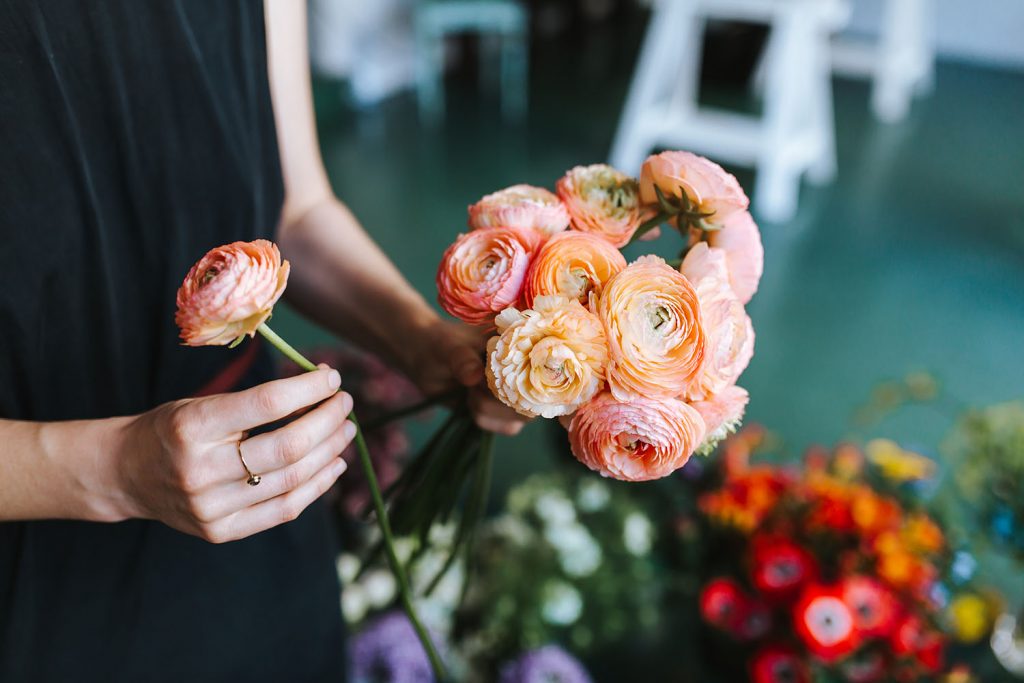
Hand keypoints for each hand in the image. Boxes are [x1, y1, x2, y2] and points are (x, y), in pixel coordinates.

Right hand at [115, 367, 353, 542]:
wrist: (125, 475)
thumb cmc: (173, 429)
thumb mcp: (202, 403)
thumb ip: (257, 400)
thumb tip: (322, 385)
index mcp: (193, 426)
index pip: (267, 403)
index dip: (309, 389)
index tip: (332, 379)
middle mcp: (201, 469)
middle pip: (288, 446)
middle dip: (327, 421)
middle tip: (345, 404)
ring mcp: (211, 506)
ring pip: (292, 479)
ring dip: (330, 451)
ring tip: (346, 431)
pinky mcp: (221, 531)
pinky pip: (284, 509)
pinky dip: (318, 486)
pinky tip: (335, 464)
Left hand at [406, 318, 528, 435]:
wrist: (425, 359)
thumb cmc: (441, 344)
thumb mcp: (448, 347)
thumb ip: (462, 360)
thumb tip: (475, 377)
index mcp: (521, 343)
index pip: (544, 364)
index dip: (532, 379)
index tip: (500, 384)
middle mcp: (527, 369)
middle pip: (535, 397)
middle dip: (501, 399)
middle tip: (473, 387)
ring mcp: (519, 392)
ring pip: (521, 417)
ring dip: (489, 409)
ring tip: (469, 391)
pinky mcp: (507, 411)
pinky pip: (509, 427)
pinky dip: (487, 419)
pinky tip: (470, 402)